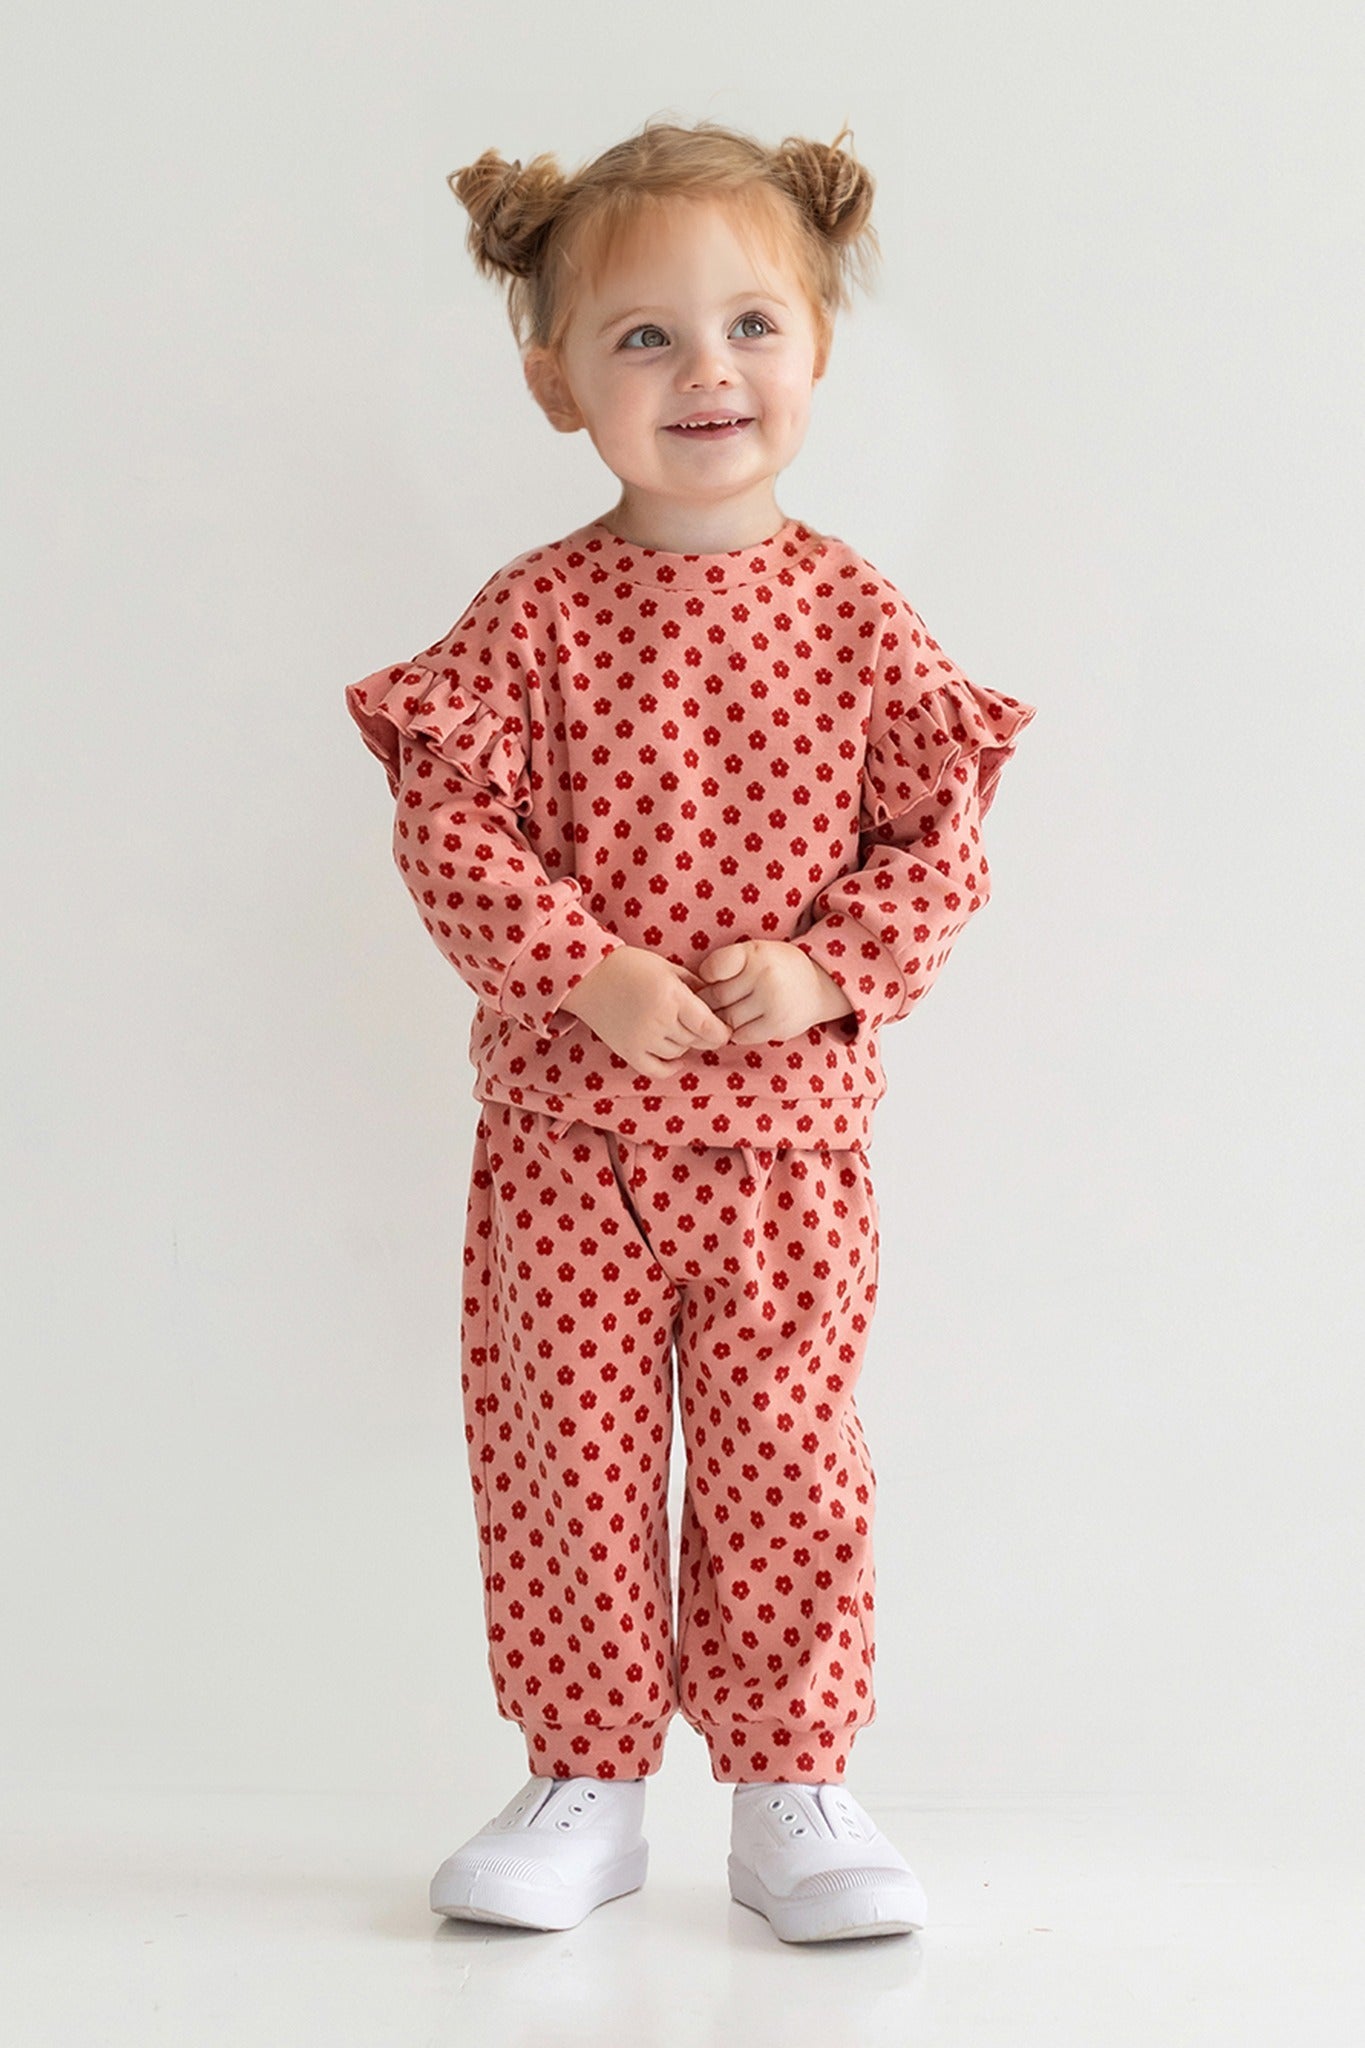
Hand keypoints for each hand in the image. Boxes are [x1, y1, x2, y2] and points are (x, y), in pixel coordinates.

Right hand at [558, 945, 733, 1080]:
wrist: (589, 976)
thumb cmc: (631, 966)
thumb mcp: (667, 967)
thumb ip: (694, 986)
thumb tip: (717, 1005)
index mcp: (671, 996)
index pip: (708, 1027)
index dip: (721, 1032)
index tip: (723, 1029)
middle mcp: (658, 1020)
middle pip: (695, 1040)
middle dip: (703, 1035)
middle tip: (701, 1025)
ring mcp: (642, 1039)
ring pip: (678, 1053)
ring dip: (684, 1044)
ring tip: (677, 1029)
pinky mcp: (628, 1051)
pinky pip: (656, 1070)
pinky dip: (670, 1067)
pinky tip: (675, 1057)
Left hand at [691, 939, 854, 1041]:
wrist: (819, 986)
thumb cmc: (776, 968)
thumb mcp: (755, 953)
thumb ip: (726, 965)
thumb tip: (691, 993)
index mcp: (755, 953)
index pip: (711, 969)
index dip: (705, 978)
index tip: (710, 980)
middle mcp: (764, 977)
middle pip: (716, 998)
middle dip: (709, 1003)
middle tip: (712, 1003)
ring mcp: (772, 1004)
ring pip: (727, 1019)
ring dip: (721, 1020)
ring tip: (727, 1013)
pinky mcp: (777, 1026)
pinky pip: (741, 1036)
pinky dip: (736, 1032)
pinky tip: (742, 1023)